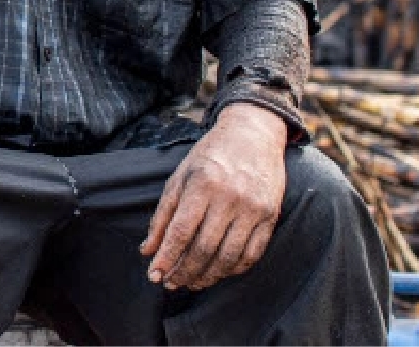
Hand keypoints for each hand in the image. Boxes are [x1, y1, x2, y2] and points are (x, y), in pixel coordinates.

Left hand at [140, 103, 288, 291]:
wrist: (253, 134)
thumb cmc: (210, 155)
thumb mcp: (180, 176)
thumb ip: (163, 215)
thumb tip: (147, 250)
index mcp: (202, 184)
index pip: (182, 231)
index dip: (167, 257)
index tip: (154, 275)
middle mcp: (230, 197)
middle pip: (205, 248)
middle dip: (185, 271)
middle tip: (171, 284)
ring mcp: (253, 208)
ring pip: (229, 256)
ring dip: (208, 276)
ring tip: (192, 283)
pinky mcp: (271, 216)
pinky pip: (252, 253)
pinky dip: (233, 269)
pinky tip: (218, 273)